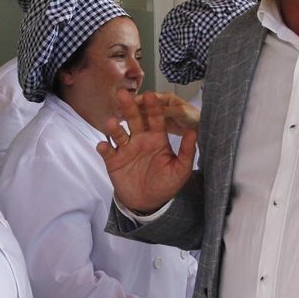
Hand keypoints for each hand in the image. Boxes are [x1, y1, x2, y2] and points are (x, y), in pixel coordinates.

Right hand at [98, 90, 197, 213]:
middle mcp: (140, 140)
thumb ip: (186, 150)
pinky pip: (107, 152)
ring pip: (118, 133)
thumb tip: (194, 131)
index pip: (155, 119)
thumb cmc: (166, 184)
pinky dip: (104, 148)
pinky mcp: (113, 160)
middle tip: (123, 94)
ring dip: (114, 127)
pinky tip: (104, 146)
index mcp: (157, 139)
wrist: (148, 203)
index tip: (151, 95)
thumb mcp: (181, 169)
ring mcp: (125, 149)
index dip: (153, 107)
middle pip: (134, 119)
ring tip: (112, 123)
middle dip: (129, 107)